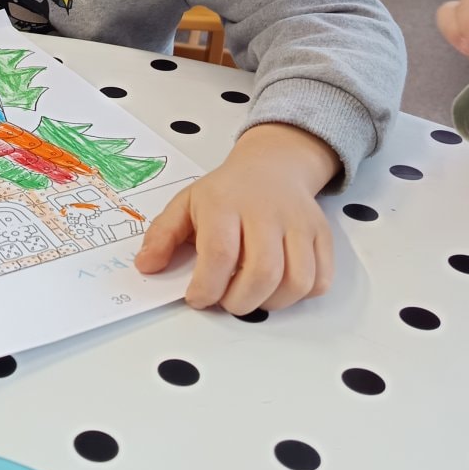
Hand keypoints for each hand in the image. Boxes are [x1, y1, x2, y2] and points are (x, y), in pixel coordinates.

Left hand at [135, 123, 338, 313]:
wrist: (273, 166)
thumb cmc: (226, 193)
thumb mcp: (185, 204)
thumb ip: (162, 236)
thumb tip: (146, 266)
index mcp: (225, 203)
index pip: (220, 254)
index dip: (206, 288)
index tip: (197, 298)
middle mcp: (267, 211)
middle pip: (263, 272)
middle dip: (240, 302)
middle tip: (226, 301)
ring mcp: (300, 223)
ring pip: (297, 281)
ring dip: (271, 303)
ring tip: (251, 296)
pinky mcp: (322, 235)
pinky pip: (320, 280)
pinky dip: (300, 296)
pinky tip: (278, 288)